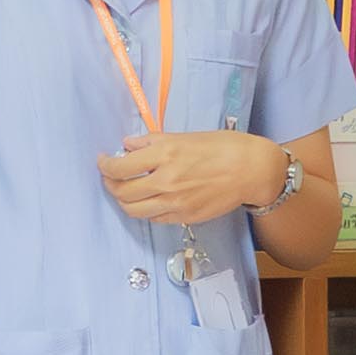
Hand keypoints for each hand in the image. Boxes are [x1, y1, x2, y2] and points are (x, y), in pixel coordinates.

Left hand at [100, 129, 285, 226]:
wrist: (252, 170)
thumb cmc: (223, 147)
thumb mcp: (185, 136)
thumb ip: (152, 142)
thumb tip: (128, 145)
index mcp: (165, 155)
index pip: (120, 167)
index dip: (105, 166)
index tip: (104, 161)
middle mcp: (166, 181)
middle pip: (122, 192)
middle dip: (110, 185)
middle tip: (111, 177)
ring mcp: (175, 202)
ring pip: (134, 210)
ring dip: (123, 201)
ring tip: (125, 191)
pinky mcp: (185, 216)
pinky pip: (154, 218)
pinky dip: (144, 210)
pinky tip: (147, 199)